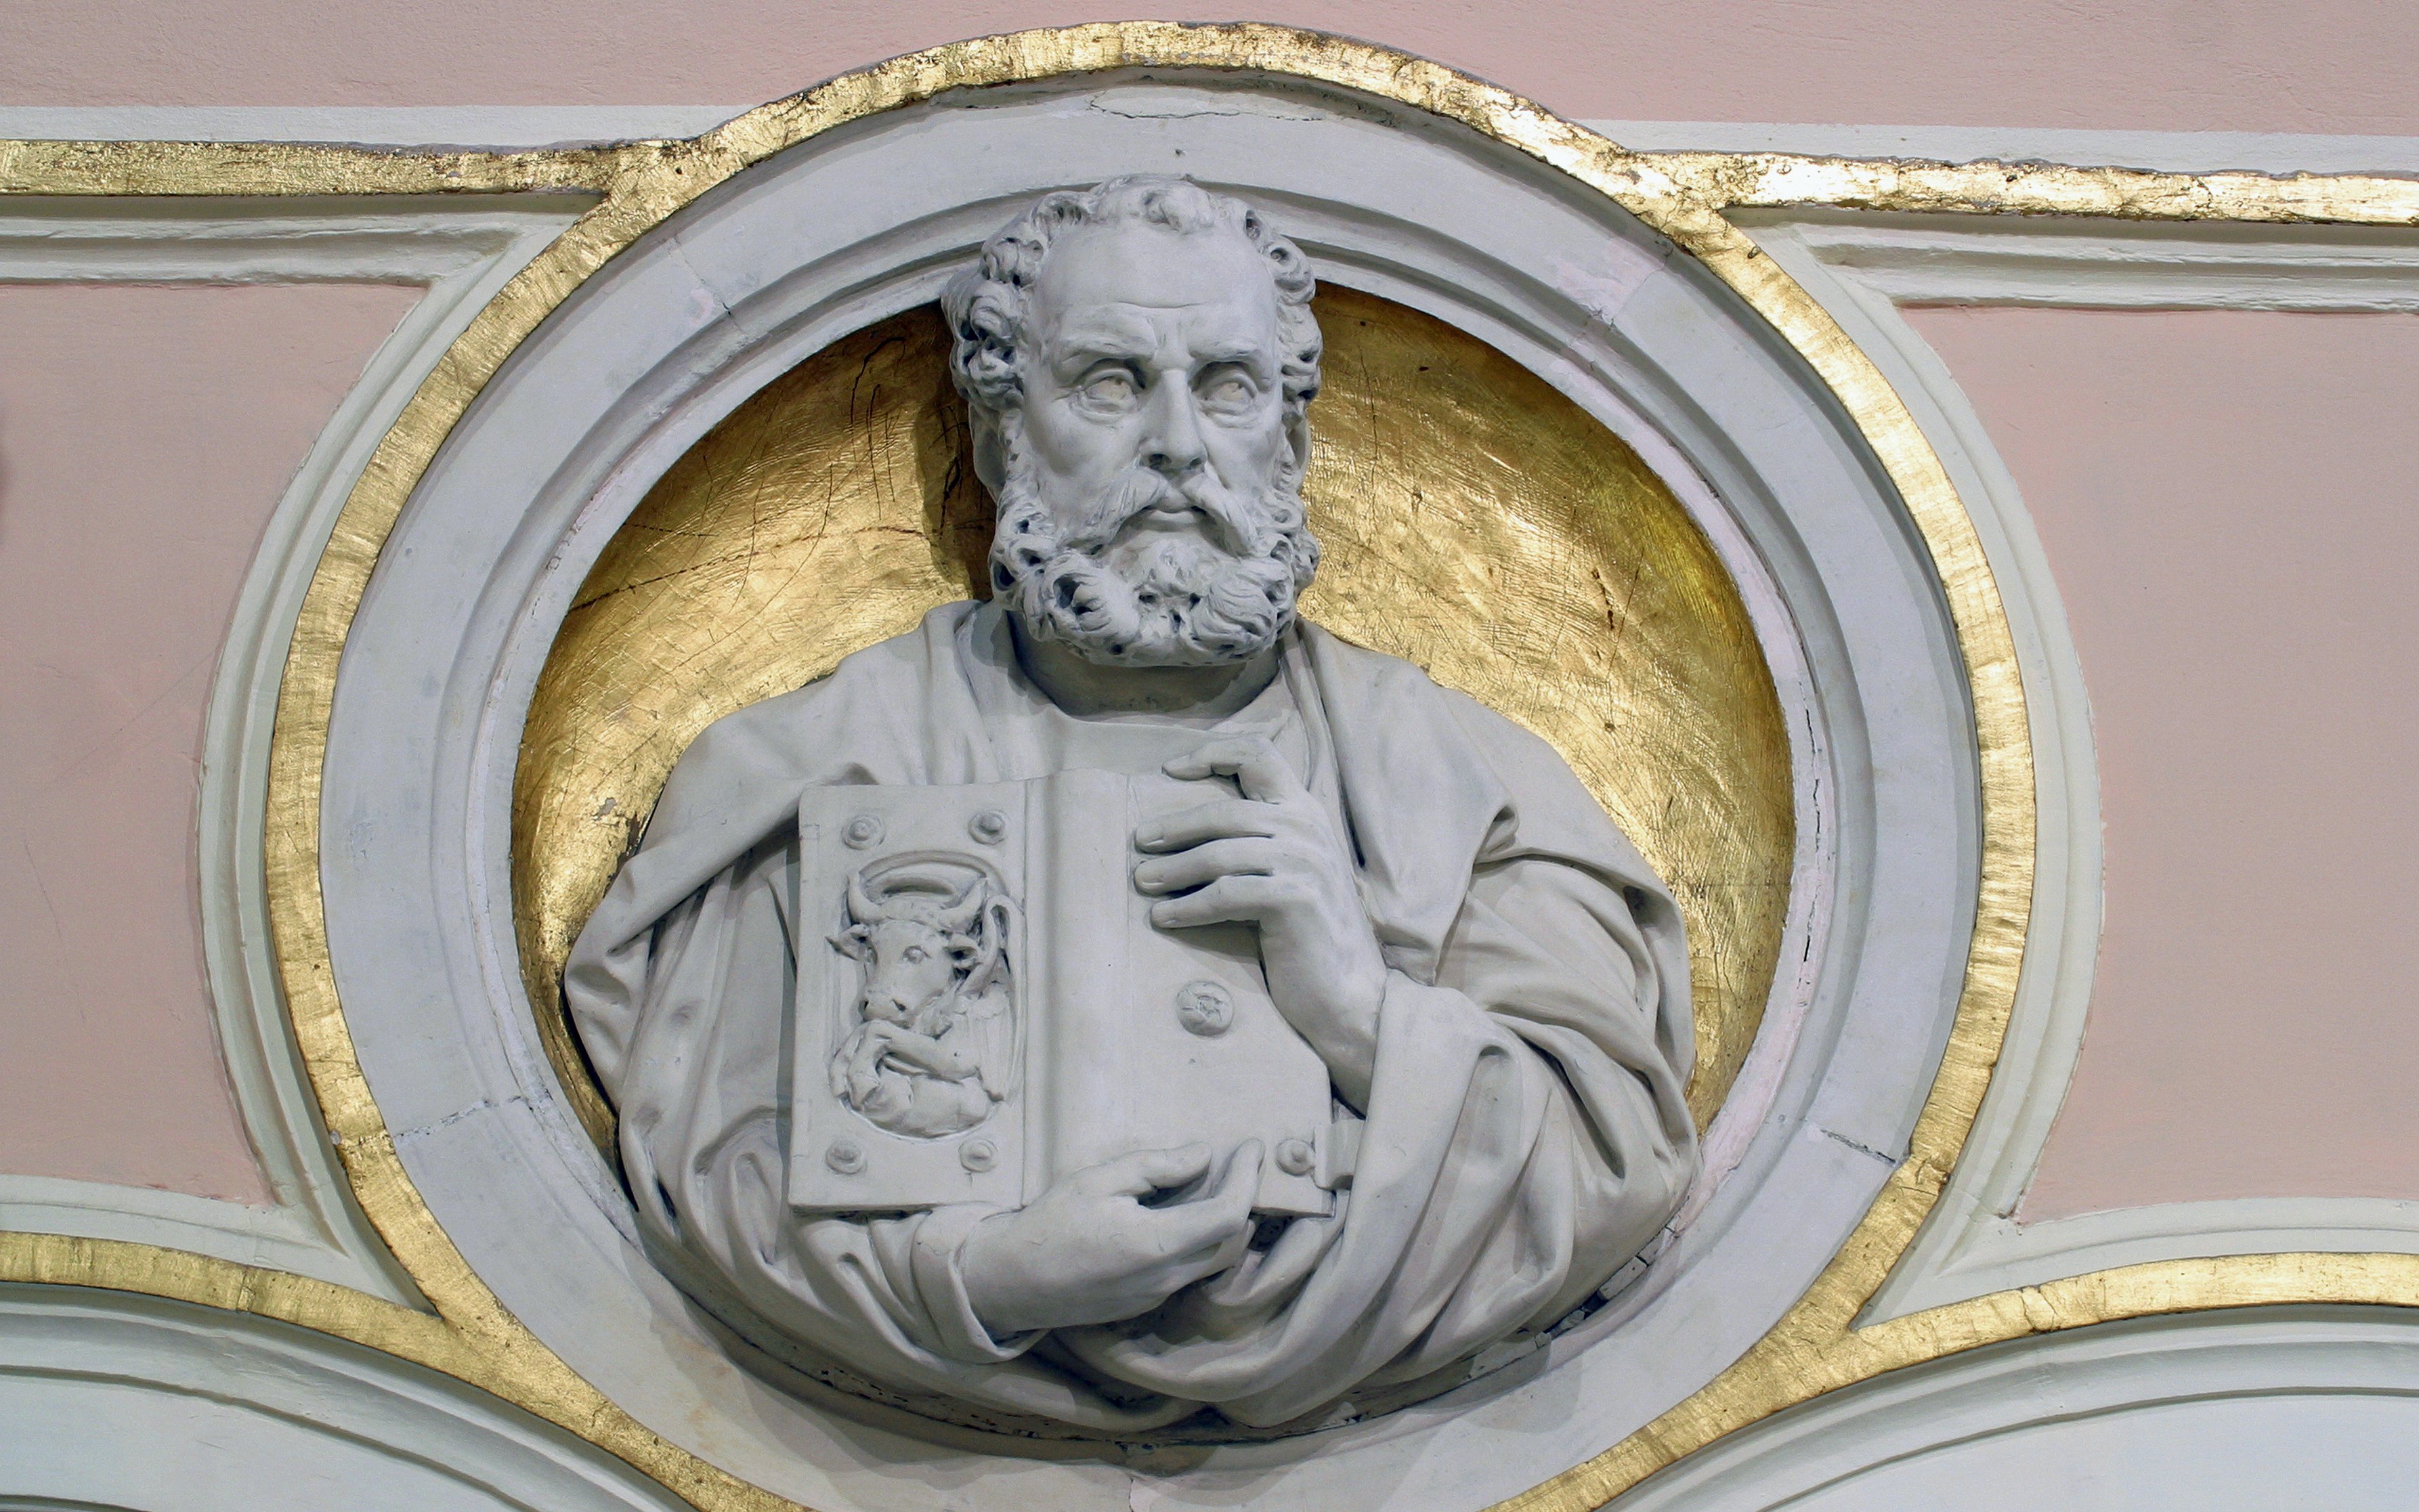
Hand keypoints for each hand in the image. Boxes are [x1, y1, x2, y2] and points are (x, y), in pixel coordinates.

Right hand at [959, 1142, 1260, 1335]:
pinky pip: (1188, 1272)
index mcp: (1157, 1245)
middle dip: (1244, 1199)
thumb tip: (1203, 1156)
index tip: (1252, 1148)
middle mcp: (1166, 1279)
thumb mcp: (1099, 1181)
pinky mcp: (1144, 1306)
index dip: (1248, 1179)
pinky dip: (1200, 1242)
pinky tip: (1184, 1216)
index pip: (1229, 1215)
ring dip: (1225, 1224)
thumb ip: (1156, 1167)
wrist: (1011, 1281)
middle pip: (1232, 1241)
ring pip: (1213, 1261)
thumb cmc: (1051, 1224)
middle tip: (1240, 1163)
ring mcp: (1156, 1297)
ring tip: (1218, 1185)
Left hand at [1135, 734, 1386, 1104]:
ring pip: (1218, 854)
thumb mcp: (1288, 871)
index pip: (1259, 754)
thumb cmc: (1306, 933)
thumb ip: (1259, 839)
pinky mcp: (1295, 899)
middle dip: (1174, 827)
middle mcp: (1308, 828)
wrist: (1347, 992)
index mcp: (1306, 812)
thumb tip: (1186, 825)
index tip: (1170, 769)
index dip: (1212, 753)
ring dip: (1172, 869)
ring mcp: (1304, 863)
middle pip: (1225, 811)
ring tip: (1142, 881)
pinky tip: (1162, 918)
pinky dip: (1187, 906)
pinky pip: (1225, 895)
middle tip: (1139, 842)